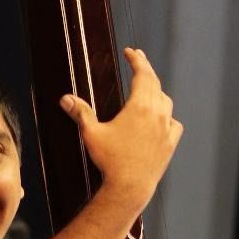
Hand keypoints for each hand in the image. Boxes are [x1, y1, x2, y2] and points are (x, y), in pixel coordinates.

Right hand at [59, 47, 182, 215]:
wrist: (130, 187)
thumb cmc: (110, 161)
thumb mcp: (91, 135)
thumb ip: (80, 113)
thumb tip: (65, 99)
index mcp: (139, 107)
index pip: (142, 74)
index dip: (136, 60)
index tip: (131, 52)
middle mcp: (157, 114)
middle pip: (155, 84)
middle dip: (146, 71)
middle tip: (139, 62)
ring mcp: (166, 129)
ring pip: (166, 102)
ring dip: (157, 93)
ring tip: (149, 91)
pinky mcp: (170, 144)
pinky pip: (173, 123)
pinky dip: (167, 117)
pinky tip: (162, 120)